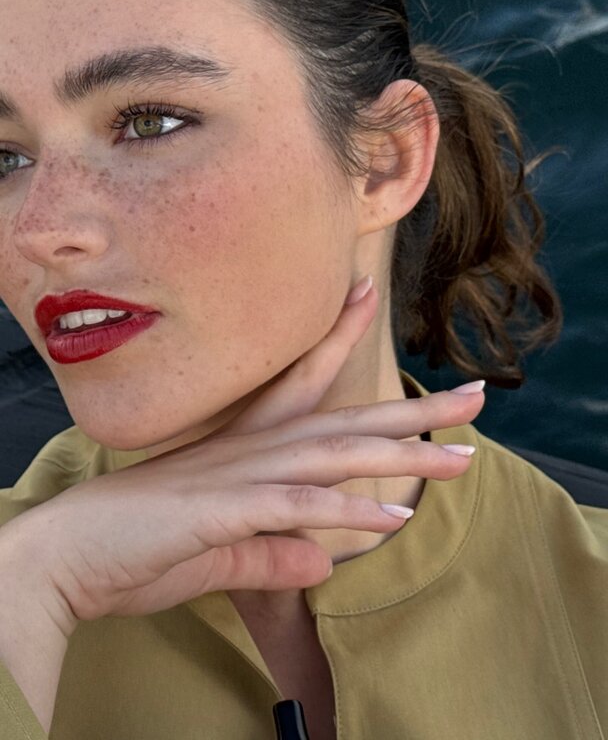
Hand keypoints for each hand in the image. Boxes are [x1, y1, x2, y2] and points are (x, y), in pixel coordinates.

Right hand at [12, 276, 484, 636]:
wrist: (66, 556)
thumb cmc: (134, 549)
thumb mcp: (218, 553)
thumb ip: (272, 554)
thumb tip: (323, 562)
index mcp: (242, 448)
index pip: (301, 383)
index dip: (338, 340)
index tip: (366, 298)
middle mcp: (248, 450)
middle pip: (344, 419)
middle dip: (413, 409)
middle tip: (474, 397)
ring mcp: (238, 475)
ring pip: (334, 453)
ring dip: (402, 452)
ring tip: (462, 455)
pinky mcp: (223, 509)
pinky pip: (296, 506)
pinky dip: (347, 510)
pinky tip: (396, 515)